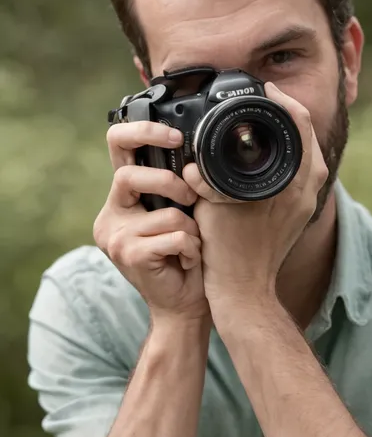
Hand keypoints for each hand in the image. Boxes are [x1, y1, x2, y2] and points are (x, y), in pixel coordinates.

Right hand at [93, 121, 209, 323]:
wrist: (183, 304)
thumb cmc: (185, 254)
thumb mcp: (180, 211)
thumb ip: (176, 183)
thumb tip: (195, 157)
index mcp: (122, 198)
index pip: (118, 147)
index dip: (144, 132)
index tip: (175, 137)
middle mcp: (111, 214)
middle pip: (129, 175)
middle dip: (169, 183)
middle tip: (189, 198)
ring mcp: (115, 236)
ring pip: (167, 212)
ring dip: (191, 230)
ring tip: (190, 245)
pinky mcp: (128, 255)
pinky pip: (174, 236)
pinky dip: (190, 247)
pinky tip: (186, 260)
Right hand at [183, 82, 327, 312]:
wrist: (243, 288)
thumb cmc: (228, 251)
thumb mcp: (215, 206)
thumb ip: (206, 180)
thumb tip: (193, 163)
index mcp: (293, 182)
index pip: (300, 124)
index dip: (282, 99)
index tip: (266, 88)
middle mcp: (307, 188)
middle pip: (308, 133)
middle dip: (286, 112)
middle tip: (264, 98)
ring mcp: (306, 199)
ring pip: (307, 151)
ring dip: (289, 131)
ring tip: (265, 119)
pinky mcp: (301, 208)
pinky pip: (300, 168)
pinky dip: (286, 152)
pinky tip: (265, 151)